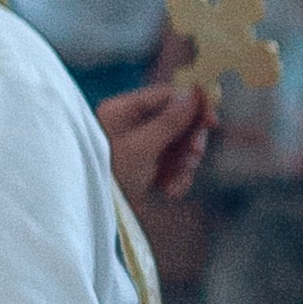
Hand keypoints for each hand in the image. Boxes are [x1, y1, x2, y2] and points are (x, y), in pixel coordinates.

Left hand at [99, 79, 212, 205]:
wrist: (89, 209)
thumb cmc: (108, 175)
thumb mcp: (140, 147)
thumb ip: (168, 121)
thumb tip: (191, 94)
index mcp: (123, 111)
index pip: (166, 96)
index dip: (193, 105)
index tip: (212, 120)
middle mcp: (132, 125)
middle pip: (176, 122)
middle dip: (188, 141)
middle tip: (193, 155)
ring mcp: (139, 148)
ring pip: (177, 147)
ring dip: (183, 165)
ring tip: (175, 182)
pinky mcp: (144, 169)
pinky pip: (170, 166)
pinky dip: (175, 178)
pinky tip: (170, 190)